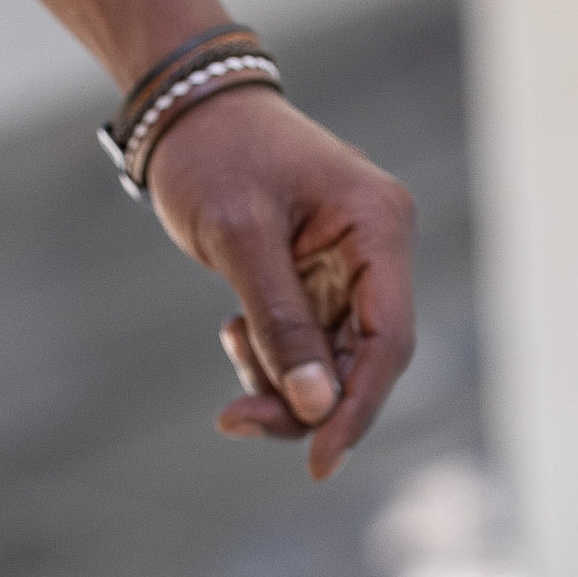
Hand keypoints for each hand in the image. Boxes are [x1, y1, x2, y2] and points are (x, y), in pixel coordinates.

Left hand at [144, 84, 414, 482]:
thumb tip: (317, 405)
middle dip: (303, 401)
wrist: (188, 113)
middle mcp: (377, 250)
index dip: (357, 409)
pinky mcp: (317, 280)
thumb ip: (280, 322)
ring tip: (230, 340)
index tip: (318, 463)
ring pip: (329, 363)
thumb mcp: (241, 238)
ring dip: (279, 381)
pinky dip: (268, 357)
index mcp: (379, 228)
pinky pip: (303, 346)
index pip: (389, 341)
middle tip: (233, 420)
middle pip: (361, 362)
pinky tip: (233, 327)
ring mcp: (350, 267)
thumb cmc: (215, 157)